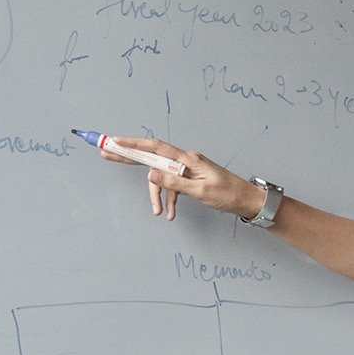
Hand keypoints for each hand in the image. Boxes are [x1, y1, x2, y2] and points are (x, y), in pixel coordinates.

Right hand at [99, 136, 261, 222]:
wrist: (247, 200)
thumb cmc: (228, 194)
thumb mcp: (199, 190)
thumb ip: (174, 182)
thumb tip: (151, 174)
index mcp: (188, 158)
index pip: (156, 147)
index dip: (134, 144)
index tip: (115, 141)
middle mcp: (186, 160)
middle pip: (152, 157)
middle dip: (129, 158)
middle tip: (106, 154)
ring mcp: (188, 169)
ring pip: (162, 178)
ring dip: (158, 195)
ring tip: (160, 212)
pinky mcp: (190, 178)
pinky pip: (173, 186)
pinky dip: (170, 198)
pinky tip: (170, 213)